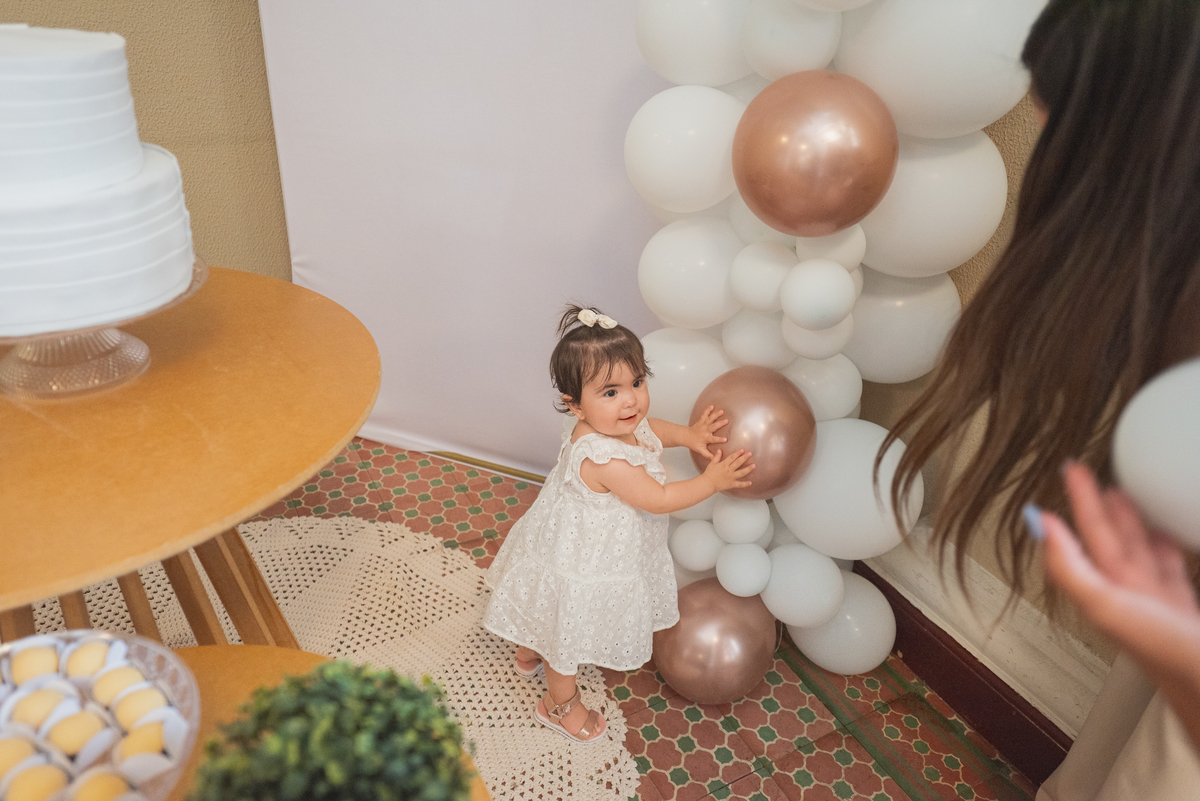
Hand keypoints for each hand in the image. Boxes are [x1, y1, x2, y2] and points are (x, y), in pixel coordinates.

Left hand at [688, 405, 729, 458]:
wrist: (686, 436)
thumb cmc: (694, 443)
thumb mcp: (700, 450)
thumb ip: (707, 454)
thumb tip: (714, 458)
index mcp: (706, 438)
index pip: (714, 439)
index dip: (719, 439)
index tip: (726, 439)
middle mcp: (705, 430)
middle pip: (713, 427)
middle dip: (720, 424)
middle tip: (727, 420)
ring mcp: (703, 424)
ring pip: (710, 419)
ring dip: (716, 415)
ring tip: (722, 411)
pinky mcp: (701, 420)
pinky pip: (705, 414)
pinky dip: (708, 410)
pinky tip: (712, 406)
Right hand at [702, 448, 754, 492]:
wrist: (707, 484)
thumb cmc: (709, 474)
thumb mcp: (712, 463)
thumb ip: (717, 457)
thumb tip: (720, 450)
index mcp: (724, 465)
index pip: (732, 457)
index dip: (737, 453)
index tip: (742, 450)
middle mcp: (728, 470)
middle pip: (738, 463)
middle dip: (744, 458)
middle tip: (750, 453)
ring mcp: (731, 477)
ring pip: (741, 473)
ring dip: (748, 469)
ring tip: (754, 466)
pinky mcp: (731, 484)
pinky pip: (739, 484)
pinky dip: (745, 484)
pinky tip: (750, 482)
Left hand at [1033, 462, 1199, 750]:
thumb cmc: (1166, 655)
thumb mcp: (1109, 607)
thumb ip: (1070, 568)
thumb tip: (1039, 524)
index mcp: (1109, 591)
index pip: (1088, 536)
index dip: (1078, 506)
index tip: (1069, 473)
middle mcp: (1131, 595)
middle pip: (1110, 538)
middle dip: (1096, 505)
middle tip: (1082, 470)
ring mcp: (1161, 602)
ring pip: (1141, 551)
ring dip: (1131, 523)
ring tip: (1122, 492)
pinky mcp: (1187, 609)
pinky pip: (1174, 568)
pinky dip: (1168, 547)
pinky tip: (1168, 533)